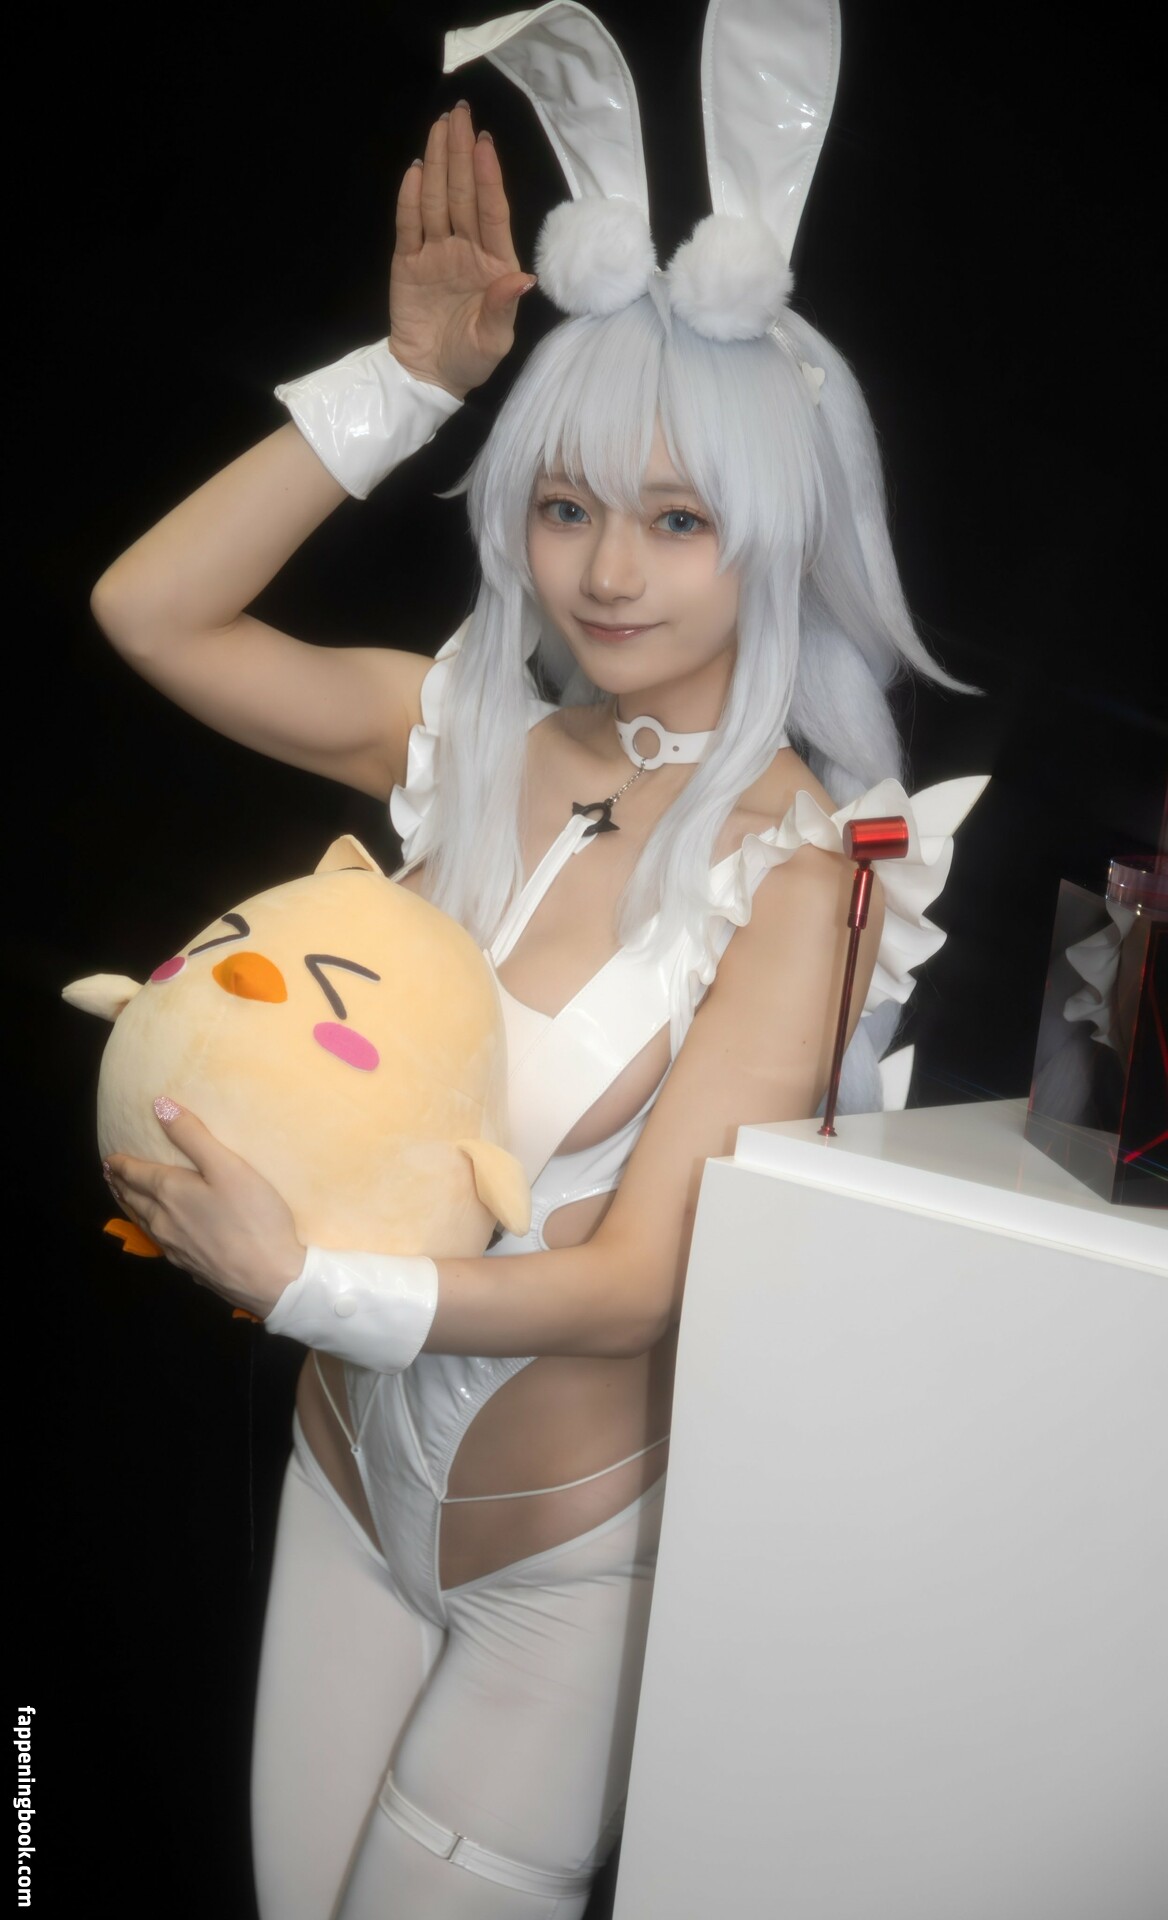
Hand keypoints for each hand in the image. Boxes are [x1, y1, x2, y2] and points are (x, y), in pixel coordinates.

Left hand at [104, 1099, 305, 1318]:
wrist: (272, 1279)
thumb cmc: (254, 1217)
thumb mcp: (229, 1166)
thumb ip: (193, 1135)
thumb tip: (159, 1106)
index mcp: (170, 1193)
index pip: (136, 1174)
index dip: (121, 1165)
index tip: (110, 1159)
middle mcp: (164, 1222)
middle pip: (134, 1200)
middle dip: (120, 1185)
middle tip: (111, 1176)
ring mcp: (175, 1248)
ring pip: (144, 1223)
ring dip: (131, 1207)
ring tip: (126, 1198)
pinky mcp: (191, 1267)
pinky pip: (160, 1242)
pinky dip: (150, 1228)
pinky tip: (160, 1232)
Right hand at [388, 101, 535, 398]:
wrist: (429, 377)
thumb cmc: (471, 359)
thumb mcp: (495, 340)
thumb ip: (505, 306)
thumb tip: (523, 279)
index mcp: (494, 263)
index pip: (492, 212)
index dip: (488, 178)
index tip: (484, 143)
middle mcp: (465, 249)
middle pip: (462, 194)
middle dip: (460, 154)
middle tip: (460, 114)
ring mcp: (435, 253)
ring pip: (436, 201)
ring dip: (436, 164)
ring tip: (439, 128)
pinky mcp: (408, 262)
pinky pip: (409, 226)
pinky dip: (410, 200)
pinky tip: (413, 171)